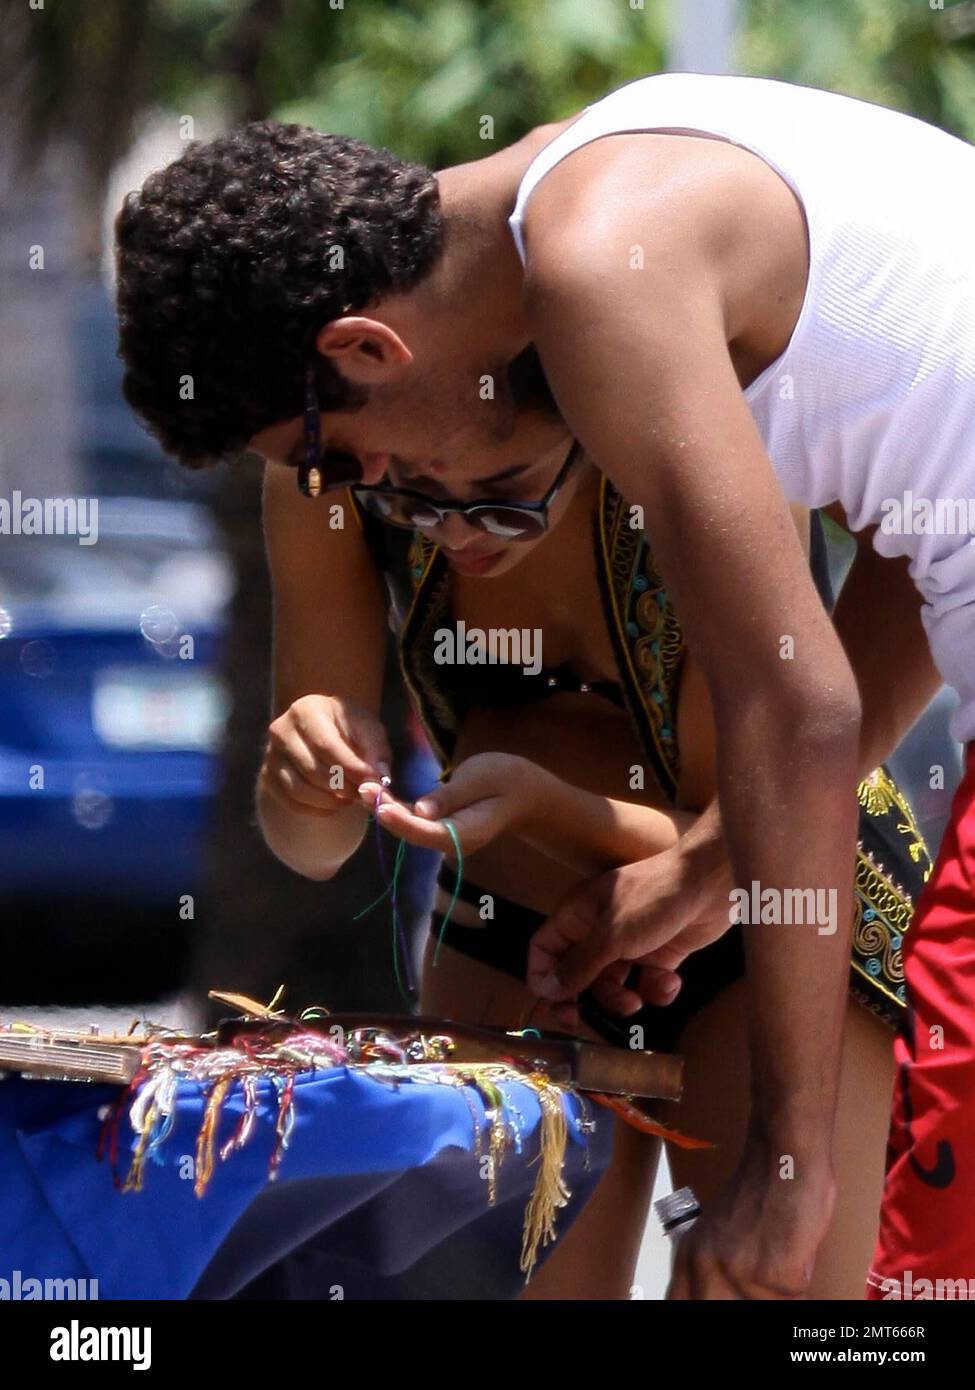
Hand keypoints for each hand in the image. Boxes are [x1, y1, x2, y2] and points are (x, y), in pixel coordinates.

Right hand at [259, 693, 390, 817]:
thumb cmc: (349, 729)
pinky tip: (335, 803)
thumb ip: (376, 751)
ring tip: (350, 798)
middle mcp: (281, 731)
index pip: (327, 746)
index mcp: (306, 710)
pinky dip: (317, 810)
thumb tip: (379, 779)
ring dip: (331, 801)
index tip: (372, 783)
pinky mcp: (267, 777)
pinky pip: (291, 803)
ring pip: (299, 790)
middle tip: (363, 794)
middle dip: (343, 788)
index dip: (351, 769)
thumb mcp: (368, 730)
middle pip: (313, 770)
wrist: (323, 732)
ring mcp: (270, 755)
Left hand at [358, 752, 538, 856]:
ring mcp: (445, 837)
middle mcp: (452, 842)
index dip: (403, 821)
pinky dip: (397, 808)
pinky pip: (415, 820)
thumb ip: (451, 796)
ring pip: (410, 827)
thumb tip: (421, 810)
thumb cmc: (507, 779)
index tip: (381, 807)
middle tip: (363, 788)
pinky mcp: (440, 827)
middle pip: (413, 832)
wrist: (525, 793)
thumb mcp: (481, 779)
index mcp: (466, 833)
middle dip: (387, 813)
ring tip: (364, 788)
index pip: (428, 831)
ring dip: (387, 810)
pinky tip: (378, 793)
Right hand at [527, 833, 733, 1026]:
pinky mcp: (659, 954)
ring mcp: (630, 942)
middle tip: (587, 1022)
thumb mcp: (612, 935)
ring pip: (612, 985)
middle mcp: (599, 929)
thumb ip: (579, 966)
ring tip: (637, 1001)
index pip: (544, 949)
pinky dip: (656, 990)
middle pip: (577, 974)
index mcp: (578, 915)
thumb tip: (547, 989)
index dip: (543, 978)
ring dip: (622, 1000)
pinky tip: (670, 982)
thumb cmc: (656, 896)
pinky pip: (646, 984)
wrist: (712, 882)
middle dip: (585, 998)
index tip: (554, 1005)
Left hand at [667, 1139, 835, 1298]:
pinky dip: (799, 1274)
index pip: (678, 1303)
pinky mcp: (774, 1276)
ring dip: (776, 1288)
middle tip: (759, 1273)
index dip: (698, 1303)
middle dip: (746, 1299)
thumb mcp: (716, 1229)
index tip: (720, 1296)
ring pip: (764, 1304)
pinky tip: (794, 1244)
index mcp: (688, 1255)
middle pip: (717, 1309)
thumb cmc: (759, 1187)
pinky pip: (793, 1294)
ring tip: (778, 1250)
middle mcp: (707, 1266)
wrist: (784, 1158)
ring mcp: (740, 1273)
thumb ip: (711, 1264)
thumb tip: (715, 1294)